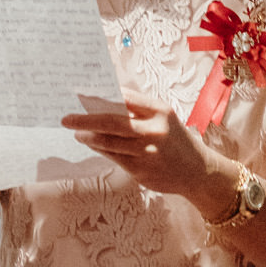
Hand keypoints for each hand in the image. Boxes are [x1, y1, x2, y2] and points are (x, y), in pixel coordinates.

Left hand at [61, 89, 232, 208]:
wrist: (198, 171)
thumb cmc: (175, 139)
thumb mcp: (165, 118)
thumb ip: (139, 110)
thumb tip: (104, 101)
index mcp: (160, 111)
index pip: (125, 98)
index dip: (102, 96)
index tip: (82, 95)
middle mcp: (154, 130)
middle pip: (112, 122)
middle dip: (85, 120)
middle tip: (67, 119)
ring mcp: (147, 152)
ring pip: (109, 142)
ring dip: (89, 137)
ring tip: (78, 133)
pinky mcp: (142, 170)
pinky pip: (113, 157)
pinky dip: (100, 150)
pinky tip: (93, 145)